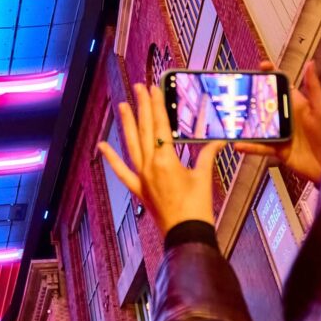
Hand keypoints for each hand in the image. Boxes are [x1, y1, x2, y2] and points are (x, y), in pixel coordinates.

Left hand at [97, 84, 223, 232]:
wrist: (186, 234)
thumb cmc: (197, 208)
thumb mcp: (204, 177)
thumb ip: (208, 154)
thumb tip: (218, 139)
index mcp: (166, 160)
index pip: (160, 125)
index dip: (157, 105)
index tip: (154, 88)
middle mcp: (150, 165)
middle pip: (145, 129)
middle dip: (142, 106)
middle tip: (139, 87)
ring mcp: (142, 177)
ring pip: (132, 144)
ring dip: (127, 124)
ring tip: (122, 105)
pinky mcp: (139, 189)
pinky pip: (122, 171)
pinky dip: (111, 158)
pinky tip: (102, 146)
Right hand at [234, 60, 320, 183]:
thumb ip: (313, 87)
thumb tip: (310, 63)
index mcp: (297, 105)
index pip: (282, 87)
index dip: (272, 76)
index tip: (261, 66)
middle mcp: (287, 118)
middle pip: (265, 106)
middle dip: (251, 99)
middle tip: (236, 93)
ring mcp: (281, 134)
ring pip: (259, 127)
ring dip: (246, 124)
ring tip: (231, 119)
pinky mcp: (279, 150)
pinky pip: (261, 147)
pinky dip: (250, 147)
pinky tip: (238, 145)